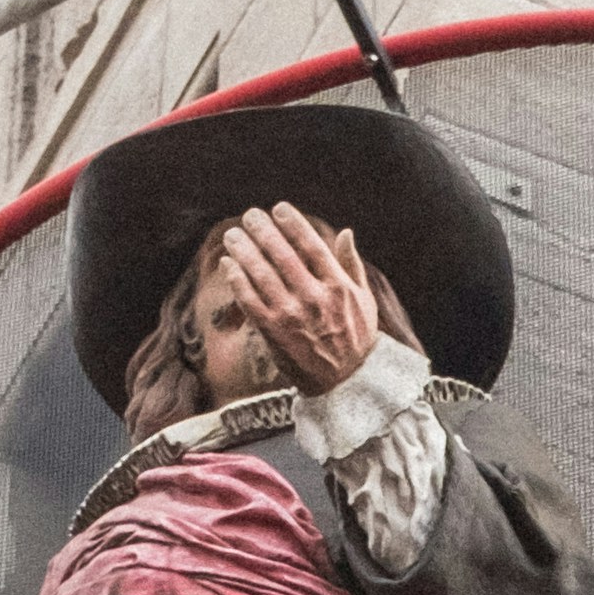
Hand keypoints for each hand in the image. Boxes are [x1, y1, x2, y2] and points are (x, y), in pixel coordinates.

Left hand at [226, 206, 382, 397]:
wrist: (347, 385)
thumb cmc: (356, 339)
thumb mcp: (364, 301)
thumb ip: (351, 265)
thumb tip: (345, 231)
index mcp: (338, 286)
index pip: (311, 245)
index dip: (292, 223)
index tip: (278, 209)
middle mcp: (315, 299)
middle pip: (282, 254)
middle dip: (262, 230)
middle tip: (250, 217)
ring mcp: (293, 316)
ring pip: (261, 273)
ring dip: (243, 250)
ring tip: (233, 236)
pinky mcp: (274, 333)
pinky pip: (249, 300)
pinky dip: (236, 280)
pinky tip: (229, 265)